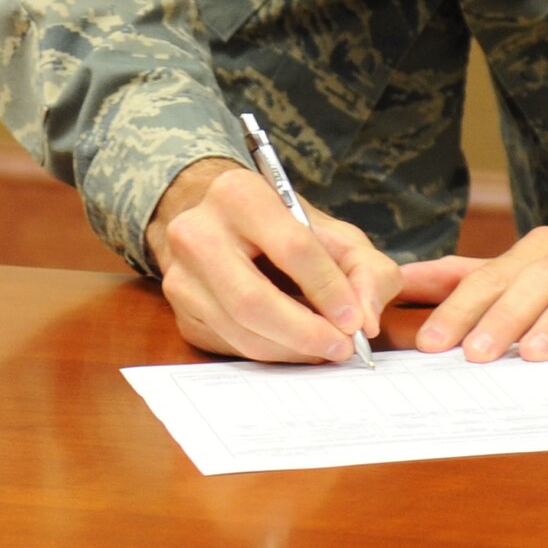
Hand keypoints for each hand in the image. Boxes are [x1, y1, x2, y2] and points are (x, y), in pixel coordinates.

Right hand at [146, 157, 400, 363]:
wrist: (227, 225)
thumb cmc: (289, 230)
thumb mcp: (336, 234)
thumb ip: (366, 270)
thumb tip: (366, 321)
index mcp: (240, 193)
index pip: (291, 247)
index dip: (328, 289)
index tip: (356, 321)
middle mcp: (197, 231)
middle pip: (253, 299)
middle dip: (305, 332)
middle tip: (341, 348)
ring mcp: (180, 275)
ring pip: (239, 330)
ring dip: (290, 350)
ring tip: (325, 349)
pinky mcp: (180, 312)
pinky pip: (229, 345)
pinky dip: (270, 353)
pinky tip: (295, 347)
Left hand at [396, 214, 547, 363]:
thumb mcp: (532, 272)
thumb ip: (473, 278)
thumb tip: (406, 279)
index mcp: (543, 250)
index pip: (495, 278)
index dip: (461, 308)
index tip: (429, 344)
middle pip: (538, 277)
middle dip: (504, 315)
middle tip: (474, 356)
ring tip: (534, 355)